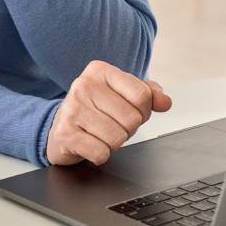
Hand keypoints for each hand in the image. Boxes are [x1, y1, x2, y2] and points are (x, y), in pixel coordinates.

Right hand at [47, 60, 171, 165]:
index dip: (143, 111)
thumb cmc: (95, 110)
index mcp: (100, 71)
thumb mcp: (122, 94)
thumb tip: (165, 102)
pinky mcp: (65, 133)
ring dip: (113, 143)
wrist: (60, 129)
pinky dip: (100, 154)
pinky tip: (90, 144)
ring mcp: (72, 109)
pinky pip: (101, 152)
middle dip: (127, 129)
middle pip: (132, 119)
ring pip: (118, 138)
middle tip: (110, 124)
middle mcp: (83, 85)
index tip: (127, 111)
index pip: (142, 95)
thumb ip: (148, 93)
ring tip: (99, 134)